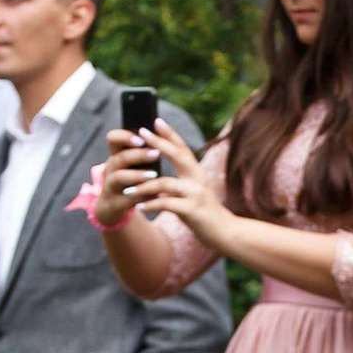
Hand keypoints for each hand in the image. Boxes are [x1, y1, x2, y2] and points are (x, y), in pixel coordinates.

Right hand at [96, 128, 162, 228]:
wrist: (113, 206)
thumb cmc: (130, 179)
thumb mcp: (134, 164)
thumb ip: (145, 150)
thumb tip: (165, 130)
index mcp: (117, 154)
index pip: (113, 138)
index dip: (125, 137)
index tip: (142, 138)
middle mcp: (111, 168)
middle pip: (119, 157)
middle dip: (138, 155)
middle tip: (156, 153)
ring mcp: (111, 185)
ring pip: (119, 177)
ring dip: (137, 175)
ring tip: (154, 175)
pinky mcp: (115, 202)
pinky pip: (127, 198)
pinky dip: (142, 197)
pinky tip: (155, 196)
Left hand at [115, 118, 231, 245]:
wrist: (225, 233)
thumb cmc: (205, 214)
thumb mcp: (192, 195)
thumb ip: (178, 185)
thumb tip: (157, 180)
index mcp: (196, 173)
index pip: (182, 148)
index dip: (170, 134)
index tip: (156, 120)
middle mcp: (197, 179)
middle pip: (177, 155)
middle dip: (158, 143)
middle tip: (141, 133)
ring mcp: (195, 194)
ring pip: (165, 183)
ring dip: (143, 186)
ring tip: (127, 189)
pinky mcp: (191, 210)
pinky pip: (166, 204)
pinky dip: (151, 204)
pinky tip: (139, 207)